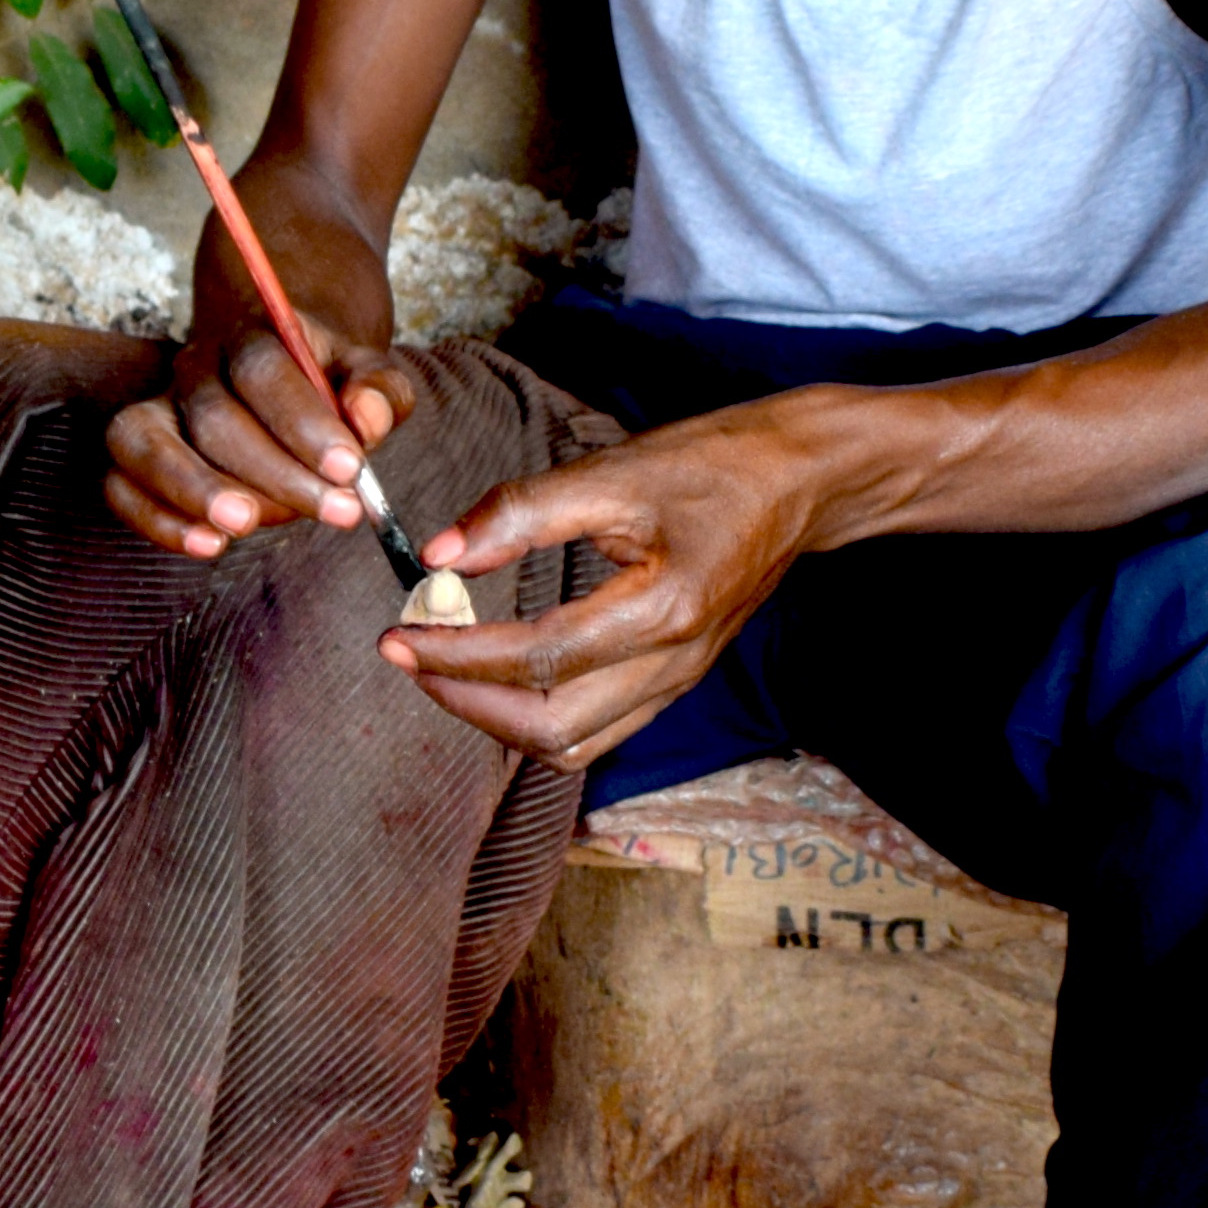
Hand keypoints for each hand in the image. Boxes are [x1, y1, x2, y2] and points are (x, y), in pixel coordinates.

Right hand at [105, 219, 417, 560]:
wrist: (281, 367)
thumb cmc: (327, 382)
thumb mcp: (368, 373)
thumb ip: (380, 391)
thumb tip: (368, 421)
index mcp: (252, 337)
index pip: (264, 370)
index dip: (304, 422)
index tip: (350, 470)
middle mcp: (194, 369)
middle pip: (214, 417)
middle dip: (274, 474)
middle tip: (334, 512)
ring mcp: (157, 409)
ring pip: (146, 443)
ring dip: (192, 490)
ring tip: (242, 528)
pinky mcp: (136, 455)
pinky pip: (119, 485)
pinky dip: (154, 520)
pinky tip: (206, 546)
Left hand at [378, 407, 827, 758]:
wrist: (807, 480)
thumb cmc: (721, 463)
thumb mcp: (618, 471)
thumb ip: (524, 513)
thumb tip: (440, 553)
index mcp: (664, 611)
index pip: (537, 658)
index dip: (457, 654)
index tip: (400, 634)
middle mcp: (674, 663)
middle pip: (551, 729)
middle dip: (467, 701)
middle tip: (410, 656)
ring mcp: (679, 679)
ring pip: (573, 743)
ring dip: (497, 718)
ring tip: (446, 669)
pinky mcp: (676, 677)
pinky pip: (597, 728)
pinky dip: (536, 715)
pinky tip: (499, 674)